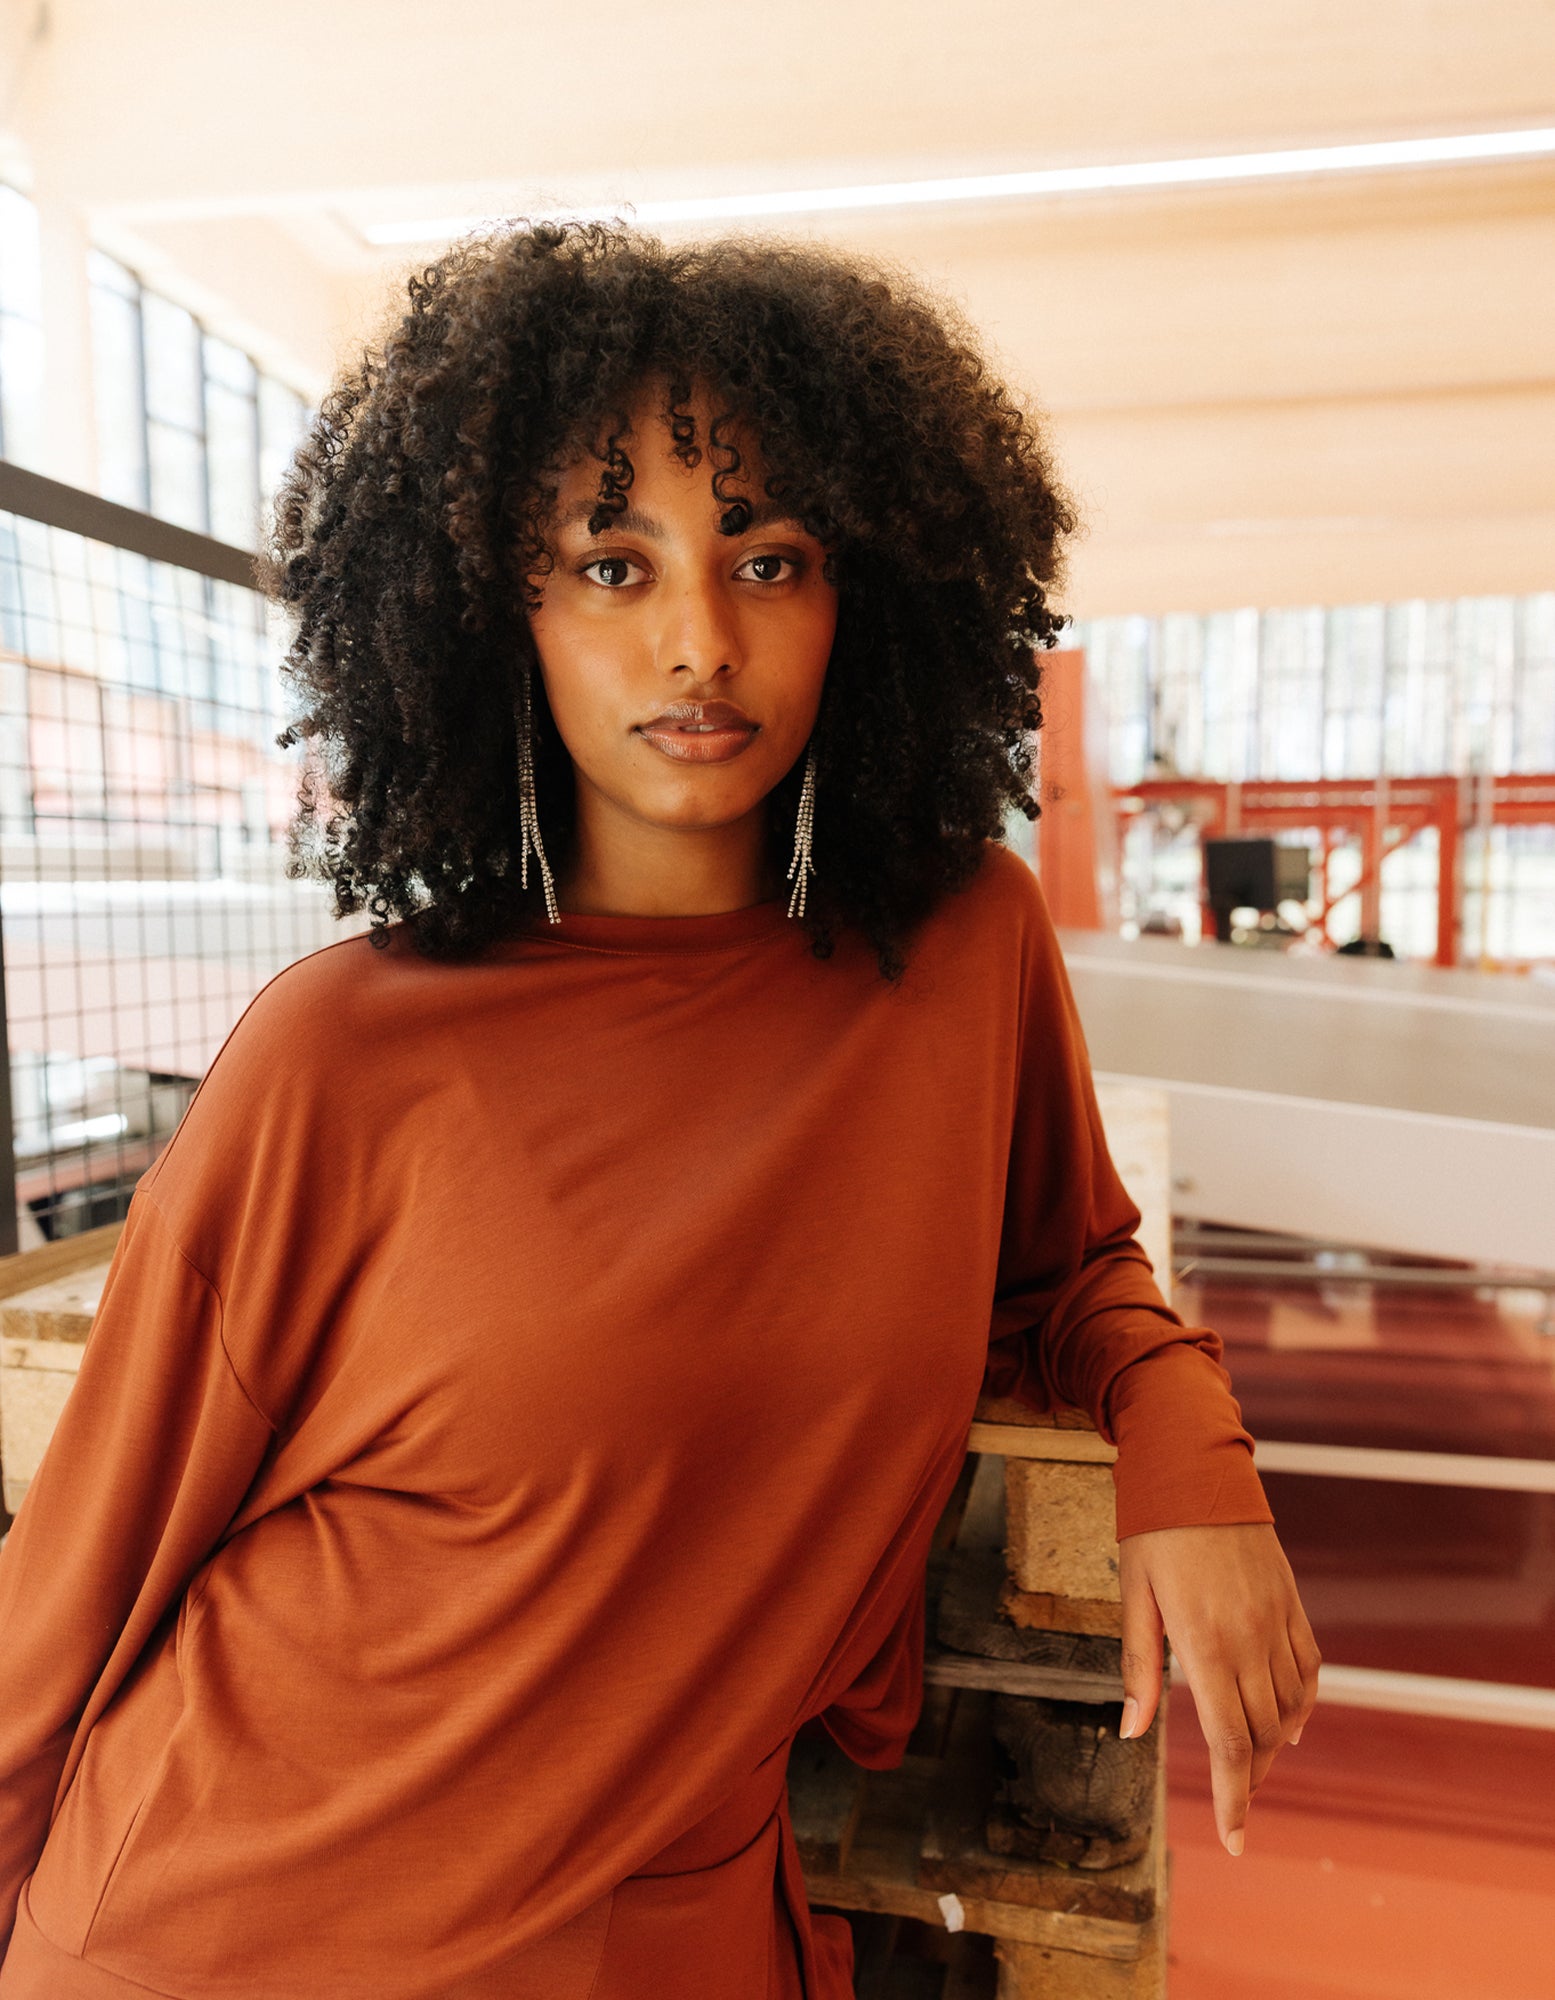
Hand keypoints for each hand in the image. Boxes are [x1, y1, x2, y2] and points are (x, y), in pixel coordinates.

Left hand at [1116, 1521, 1320, 1855]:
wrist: (1196, 1467)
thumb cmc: (1152, 1530)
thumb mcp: (1133, 1596)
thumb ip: (1138, 1667)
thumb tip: (1132, 1732)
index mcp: (1206, 1644)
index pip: (1230, 1743)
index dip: (1235, 1798)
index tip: (1235, 1840)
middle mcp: (1250, 1639)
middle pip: (1264, 1735)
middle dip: (1252, 1779)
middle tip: (1238, 1806)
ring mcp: (1277, 1621)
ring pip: (1289, 1708)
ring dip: (1276, 1747)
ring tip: (1254, 1768)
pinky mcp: (1291, 1603)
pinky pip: (1308, 1670)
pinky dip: (1303, 1705)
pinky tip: (1290, 1725)